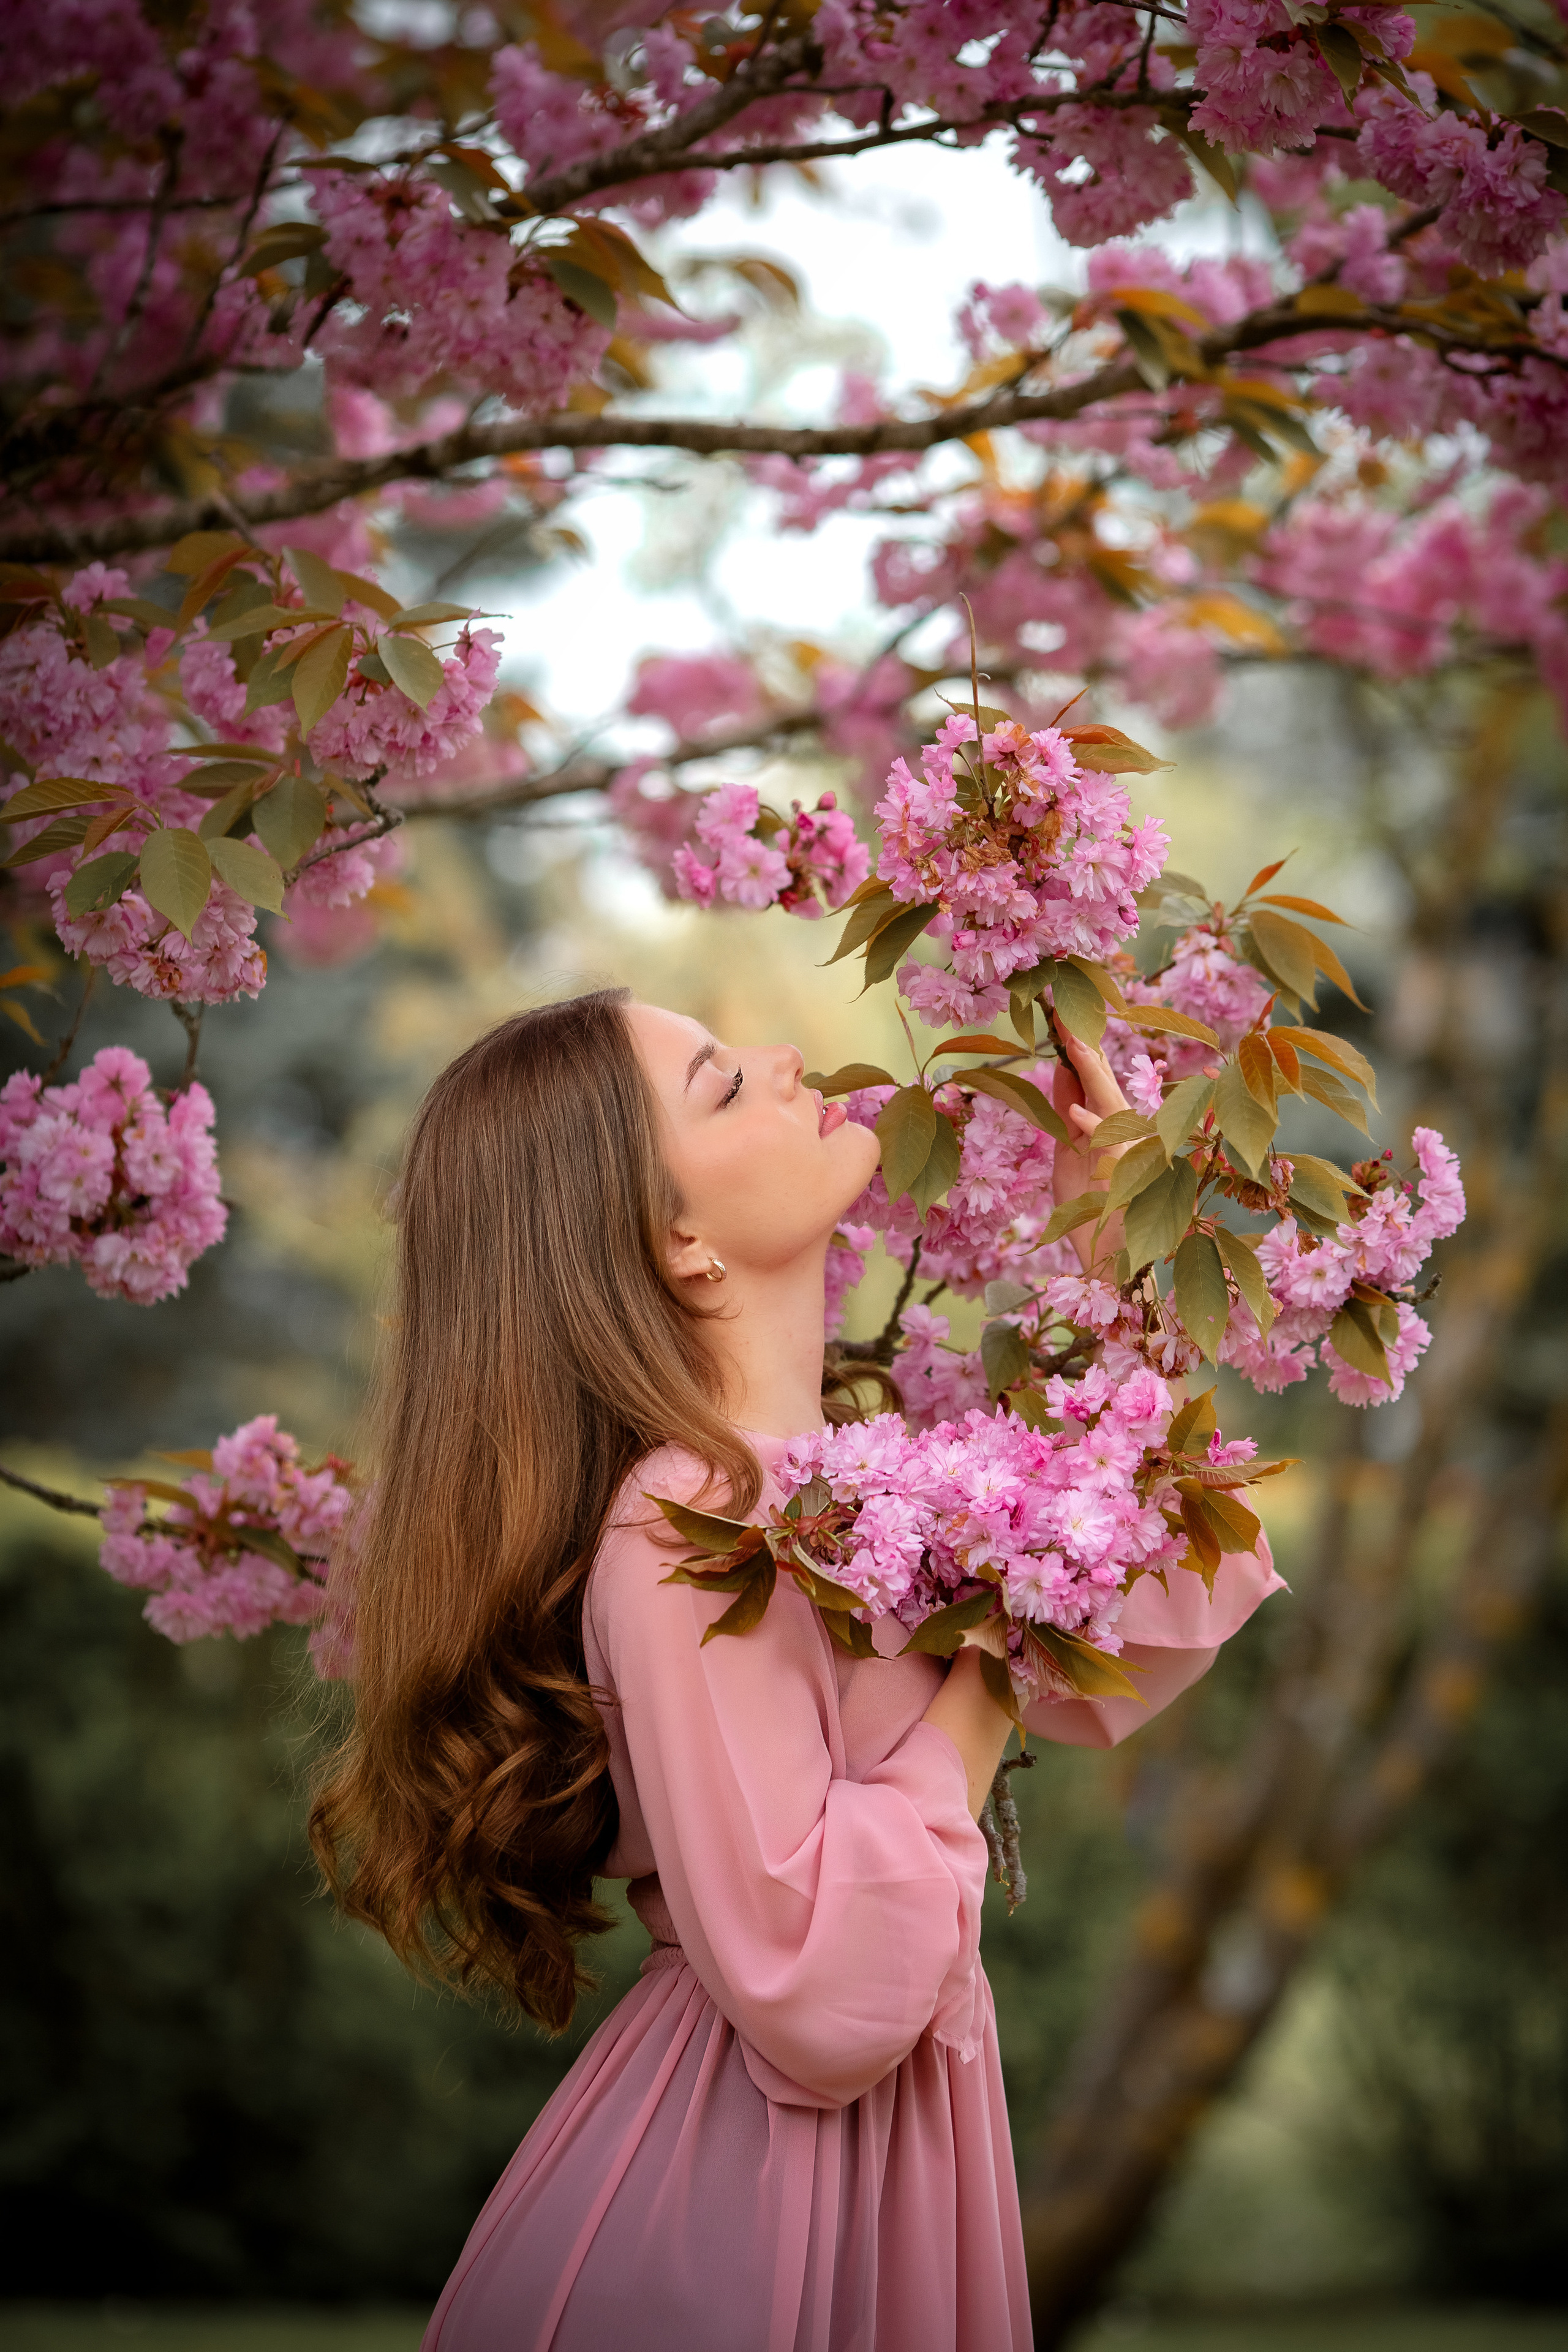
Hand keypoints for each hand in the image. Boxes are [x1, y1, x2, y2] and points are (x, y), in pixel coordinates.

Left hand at [1050, 1028, 1132, 1274]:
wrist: (1107, 1257)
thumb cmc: (1088, 1207)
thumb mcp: (1069, 1152)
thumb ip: (1067, 1112)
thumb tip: (1061, 1070)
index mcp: (1107, 1122)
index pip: (1092, 1075)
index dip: (1076, 1045)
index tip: (1058, 1015)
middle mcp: (1122, 1128)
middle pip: (1101, 1078)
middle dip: (1081, 1044)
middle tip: (1062, 1009)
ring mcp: (1126, 1148)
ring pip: (1108, 1100)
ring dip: (1088, 1070)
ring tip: (1070, 1041)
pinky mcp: (1125, 1172)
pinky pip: (1108, 1143)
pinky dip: (1090, 1125)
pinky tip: (1074, 1109)